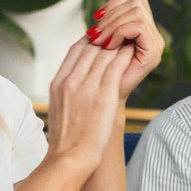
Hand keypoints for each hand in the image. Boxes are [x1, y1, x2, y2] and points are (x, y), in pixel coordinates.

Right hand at [41, 36, 127, 170]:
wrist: (70, 156)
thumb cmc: (68, 136)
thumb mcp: (60, 105)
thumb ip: (68, 87)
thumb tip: (78, 76)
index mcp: (58, 82)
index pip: (76, 49)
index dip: (91, 40)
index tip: (103, 39)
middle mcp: (71, 81)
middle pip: (91, 47)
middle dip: (107, 39)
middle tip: (120, 34)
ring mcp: (87, 87)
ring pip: (105, 54)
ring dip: (118, 45)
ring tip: (128, 39)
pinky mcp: (104, 95)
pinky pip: (116, 66)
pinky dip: (124, 56)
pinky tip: (131, 52)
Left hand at [86, 0, 162, 98]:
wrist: (100, 110)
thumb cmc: (97, 82)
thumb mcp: (96, 48)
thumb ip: (102, 29)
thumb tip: (98, 13)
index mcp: (140, 31)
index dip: (113, 4)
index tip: (96, 19)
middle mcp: (151, 35)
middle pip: (137, 0)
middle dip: (111, 14)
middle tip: (96, 34)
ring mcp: (155, 44)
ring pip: (136, 10)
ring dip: (113, 23)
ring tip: (100, 40)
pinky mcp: (154, 53)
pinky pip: (138, 26)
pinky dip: (120, 31)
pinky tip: (109, 45)